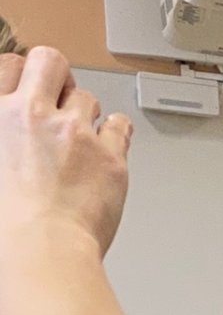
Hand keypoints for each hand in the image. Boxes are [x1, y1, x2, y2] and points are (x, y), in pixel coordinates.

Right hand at [0, 47, 132, 256]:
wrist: (40, 252)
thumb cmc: (8, 226)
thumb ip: (8, 138)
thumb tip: (16, 144)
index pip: (12, 66)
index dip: (26, 76)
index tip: (33, 89)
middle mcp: (32, 115)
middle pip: (51, 62)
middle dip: (58, 77)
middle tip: (60, 101)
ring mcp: (73, 133)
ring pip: (87, 98)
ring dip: (85, 116)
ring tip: (81, 144)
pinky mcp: (109, 157)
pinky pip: (120, 127)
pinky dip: (116, 135)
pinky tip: (108, 148)